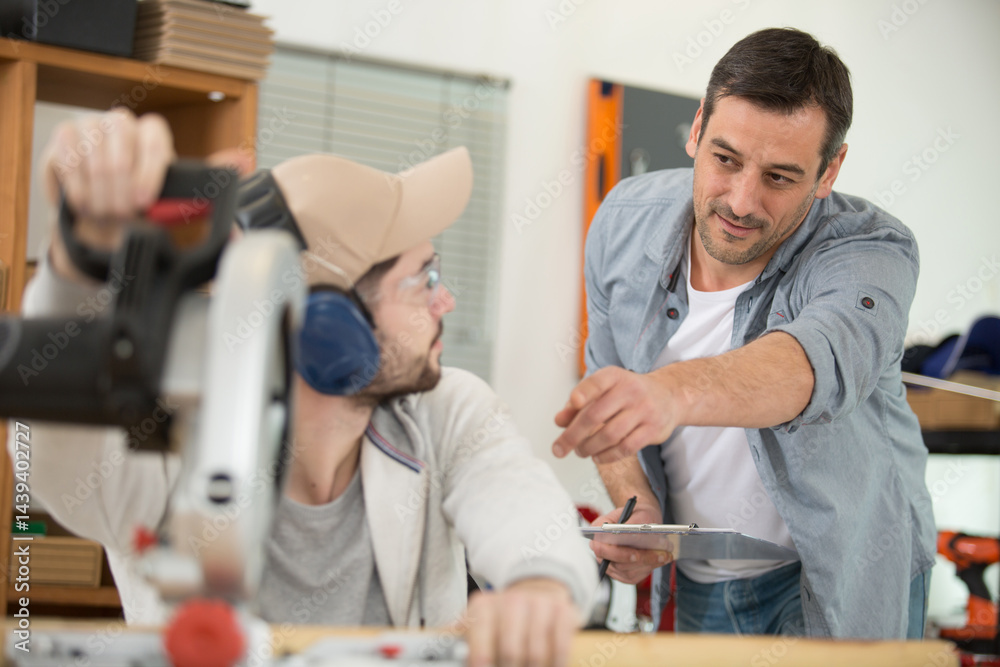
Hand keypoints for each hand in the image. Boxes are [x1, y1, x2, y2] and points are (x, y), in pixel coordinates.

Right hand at [42, 109, 174, 254]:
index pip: (154, 146)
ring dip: (99, 197)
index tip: (143, 203)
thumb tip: (171, 209)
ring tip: (103, 213)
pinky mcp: (65, 133)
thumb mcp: (155, 200)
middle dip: (121, 195)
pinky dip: (77, 189)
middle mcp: (122, 122)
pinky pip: (70, 162)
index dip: (149, 177)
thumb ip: (167, 202)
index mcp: (152, 132)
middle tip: (121, 215)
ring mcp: (91, 124)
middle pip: (122, 160)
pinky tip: (83, 203)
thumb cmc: (131, 197)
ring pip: (96, 164)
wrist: (98, 199)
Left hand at [461, 578, 578, 666]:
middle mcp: (511, 600)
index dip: (482, 660)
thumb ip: (456, 640)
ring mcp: (539, 604)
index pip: (480, 642)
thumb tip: (433, 649)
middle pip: (511, 652)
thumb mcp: (476, 625)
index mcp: (483, 606)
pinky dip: (557, 663)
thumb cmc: (501, 619)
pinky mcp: (563, 610)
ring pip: (536, 654)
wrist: (536, 593)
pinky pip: (561, 646)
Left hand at [553, 366, 678, 462]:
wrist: (669, 396)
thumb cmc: (628, 394)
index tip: (573, 402)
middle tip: (558, 449)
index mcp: (615, 377)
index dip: (584, 392)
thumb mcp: (605, 390)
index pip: (596, 383)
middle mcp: (631, 391)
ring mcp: (644, 410)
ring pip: (610, 435)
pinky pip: (626, 447)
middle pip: (596, 415)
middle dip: (573, 435)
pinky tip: (597, 457)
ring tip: (580, 451)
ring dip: (588, 448)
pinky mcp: (653, 430)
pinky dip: (607, 456)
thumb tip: (559, 421)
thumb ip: (580, 403)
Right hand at [589, 500, 670, 584]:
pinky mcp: (621, 573)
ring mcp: (610, 563)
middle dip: (641, 559)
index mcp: (599, 531)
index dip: (616, 553)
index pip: (600, 548)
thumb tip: (631, 532)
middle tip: (660, 555)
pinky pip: (634, 576)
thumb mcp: (638, 512)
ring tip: (665, 556)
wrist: (641, 520)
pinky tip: (659, 560)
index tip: (635, 554)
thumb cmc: (637, 514)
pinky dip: (648, 568)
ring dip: (648, 564)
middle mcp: (602, 550)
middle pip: (616, 562)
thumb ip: (633, 522)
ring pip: (627, 571)